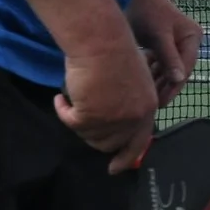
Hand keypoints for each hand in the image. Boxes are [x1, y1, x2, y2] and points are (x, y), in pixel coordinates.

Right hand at [57, 39, 159, 172]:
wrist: (101, 41)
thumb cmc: (115, 52)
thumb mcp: (134, 80)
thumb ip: (130, 103)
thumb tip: (116, 121)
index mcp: (148, 108)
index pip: (139, 142)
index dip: (126, 157)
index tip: (114, 168)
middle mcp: (134, 118)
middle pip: (110, 143)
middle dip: (93, 135)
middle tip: (82, 121)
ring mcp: (113, 119)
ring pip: (88, 135)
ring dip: (77, 120)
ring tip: (74, 98)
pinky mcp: (91, 116)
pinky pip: (70, 122)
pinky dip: (62, 110)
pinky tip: (61, 98)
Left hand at [126, 0, 200, 106]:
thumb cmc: (147, 10)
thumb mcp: (159, 35)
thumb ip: (169, 58)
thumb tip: (179, 80)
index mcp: (193, 38)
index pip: (185, 69)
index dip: (174, 87)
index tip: (160, 102)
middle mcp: (188, 41)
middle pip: (177, 70)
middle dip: (165, 86)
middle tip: (151, 104)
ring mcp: (176, 42)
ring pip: (167, 69)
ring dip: (157, 81)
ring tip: (145, 95)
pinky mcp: (163, 43)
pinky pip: (159, 63)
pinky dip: (151, 71)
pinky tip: (141, 80)